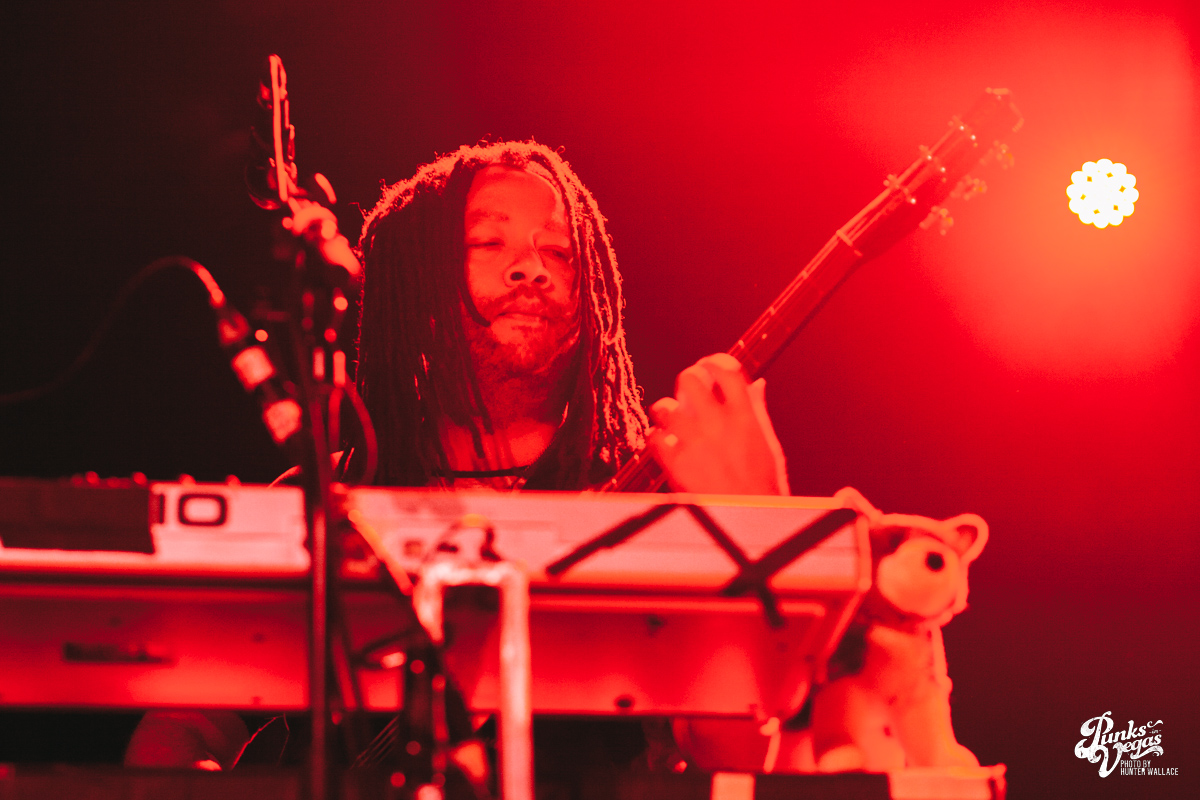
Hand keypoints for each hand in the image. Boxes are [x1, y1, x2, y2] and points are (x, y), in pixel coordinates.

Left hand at [648, 353, 788, 494]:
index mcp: (744, 417)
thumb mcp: (768, 444)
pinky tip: (665, 444)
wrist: (749, 520)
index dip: (714, 361)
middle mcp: (717, 425)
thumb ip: (757, 410)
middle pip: (689, 379)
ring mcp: (694, 443)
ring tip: (672, 419)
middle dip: (687, 381)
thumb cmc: (762, 486)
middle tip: (688, 392)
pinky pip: (654, 437)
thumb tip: (757, 385)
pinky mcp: (676, 464)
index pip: (727, 370)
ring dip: (666, 410)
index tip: (709, 365)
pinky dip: (657, 438)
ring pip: (664, 407)